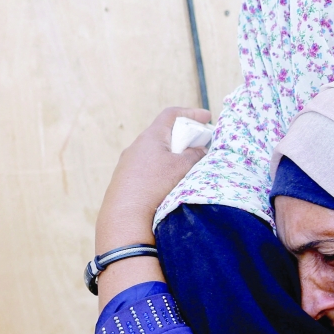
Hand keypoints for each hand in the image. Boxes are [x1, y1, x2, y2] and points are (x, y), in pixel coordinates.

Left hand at [94, 107, 208, 306]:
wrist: (125, 219)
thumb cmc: (155, 188)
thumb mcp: (183, 167)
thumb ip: (195, 154)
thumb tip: (198, 150)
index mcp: (150, 138)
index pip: (172, 115)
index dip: (192, 114)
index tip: (208, 118)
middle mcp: (136, 148)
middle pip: (165, 134)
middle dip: (185, 137)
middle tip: (203, 145)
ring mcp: (128, 165)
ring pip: (157, 153)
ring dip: (175, 157)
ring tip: (190, 169)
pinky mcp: (126, 183)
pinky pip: (149, 169)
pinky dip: (164, 171)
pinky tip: (173, 186)